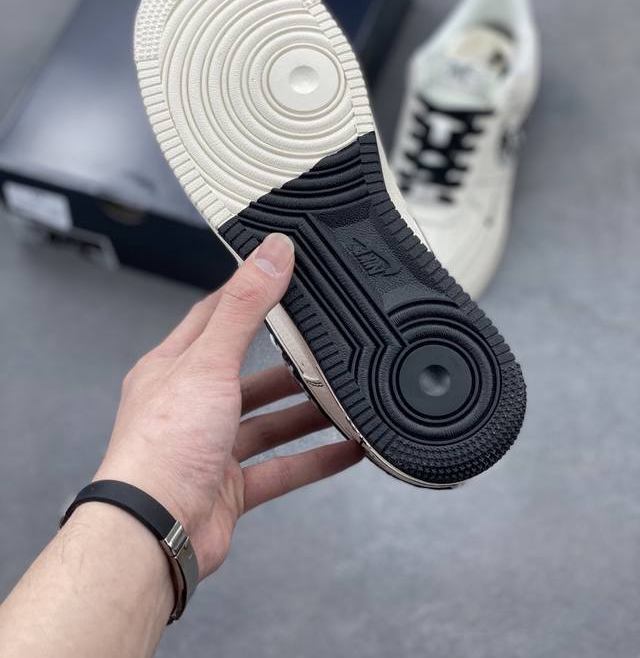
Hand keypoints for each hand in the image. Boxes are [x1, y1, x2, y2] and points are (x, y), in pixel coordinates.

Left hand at [94, 233, 362, 577]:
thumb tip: (271, 253)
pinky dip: (316, 459)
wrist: (153, 533)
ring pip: (268, 422)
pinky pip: (283, 468)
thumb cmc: (162, 448)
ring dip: (306, 412)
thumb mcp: (209, 362)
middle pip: (247, 374)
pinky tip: (347, 448)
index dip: (247, 296)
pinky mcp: (230, 488)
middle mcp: (190, 406)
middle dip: (286, 364)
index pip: (213, 317)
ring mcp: (210, 449)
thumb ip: (245, 308)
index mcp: (172, 368)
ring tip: (344, 397)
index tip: (280, 277)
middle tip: (324, 346)